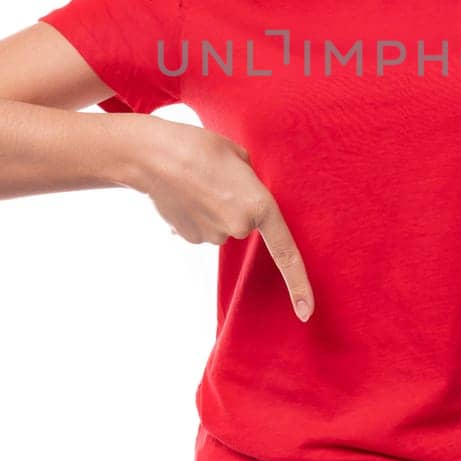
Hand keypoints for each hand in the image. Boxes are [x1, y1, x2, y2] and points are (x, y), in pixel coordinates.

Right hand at [128, 118, 314, 322]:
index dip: (298, 283)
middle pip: (245, 224)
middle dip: (236, 204)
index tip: (306, 312)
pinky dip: (197, 214)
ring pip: (222, 226)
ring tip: (198, 183)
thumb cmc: (201, 148)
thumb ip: (251, 183)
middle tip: (218, 178)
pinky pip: (204, 228)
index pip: (286, 252)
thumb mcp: (240, 157)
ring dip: (214, 208)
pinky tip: (185, 195)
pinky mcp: (190, 238)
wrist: (154, 157)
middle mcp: (239, 227)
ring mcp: (213, 236)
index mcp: (260, 206)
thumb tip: (240, 200)